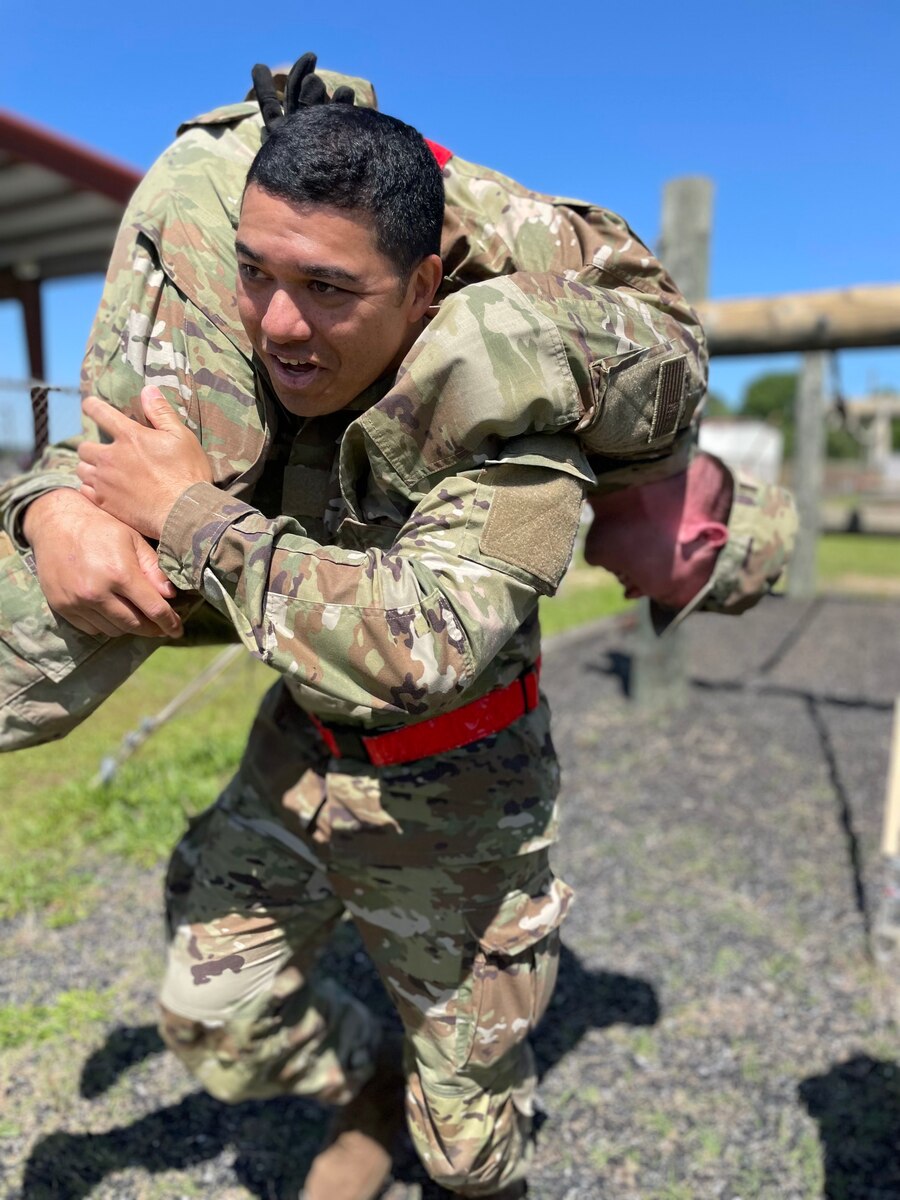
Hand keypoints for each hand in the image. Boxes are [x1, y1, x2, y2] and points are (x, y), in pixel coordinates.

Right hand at [22, 489, 182, 638]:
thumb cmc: (101, 526)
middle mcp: (97, 592)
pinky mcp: (61, 607)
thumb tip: (171, 595)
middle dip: (152, 629)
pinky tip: (113, 612)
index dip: (169, 623)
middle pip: (134, 625)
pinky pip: (91, 628)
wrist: (55, 522)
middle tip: (162, 627)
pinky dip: (106, 625)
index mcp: (120, 573)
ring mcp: (76, 602)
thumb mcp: (133, 540)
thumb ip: (153, 568)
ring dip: (129, 627)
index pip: (153, 609)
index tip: (178, 631)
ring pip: (113, 630)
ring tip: (137, 616)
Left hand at [77, 386, 212, 539]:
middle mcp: (110, 457)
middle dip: (91, 446)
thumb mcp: (181, 437)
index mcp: (129, 436)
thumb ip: (161, 412)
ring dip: (89, 468)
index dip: (92, 406)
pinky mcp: (105, 503)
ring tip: (101, 472)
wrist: (183, 513)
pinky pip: (84, 491)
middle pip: (84, 446)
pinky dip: (90, 488)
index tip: (89, 406)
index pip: (100, 413)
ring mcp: (105, 482)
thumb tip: (147, 389)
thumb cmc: (187, 473)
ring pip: (81, 469)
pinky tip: (102, 489)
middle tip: (103, 451)